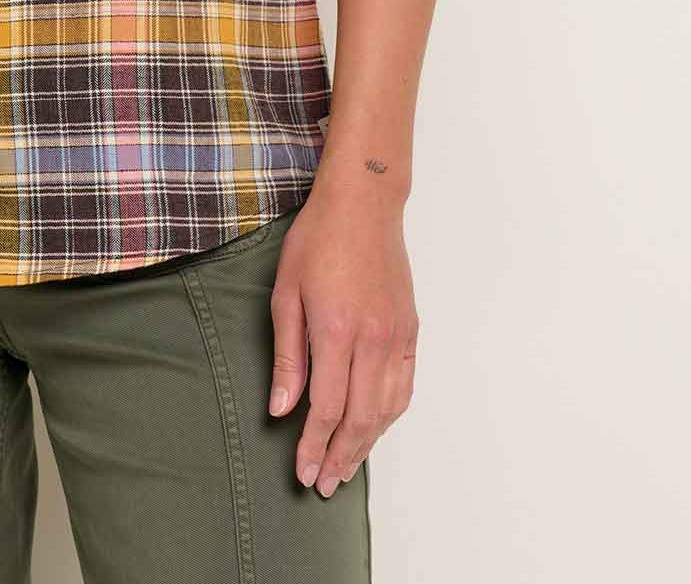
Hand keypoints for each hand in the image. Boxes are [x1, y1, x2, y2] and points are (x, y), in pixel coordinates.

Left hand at [267, 184, 418, 495]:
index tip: (302, 471)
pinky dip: (389, 416)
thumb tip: (281, 408)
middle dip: (340, 457)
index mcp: (336, 330)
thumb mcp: (286, 293)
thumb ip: (287, 355)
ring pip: (386, 409)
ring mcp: (396, 336)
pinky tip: (374, 428)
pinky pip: (403, 387)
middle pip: (360, 418)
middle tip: (323, 484)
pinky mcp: (410, 331)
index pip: (327, 408)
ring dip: (366, 444)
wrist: (363, 205)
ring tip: (346, 467)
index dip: (314, 445)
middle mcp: (372, 339)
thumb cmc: (317, 240)